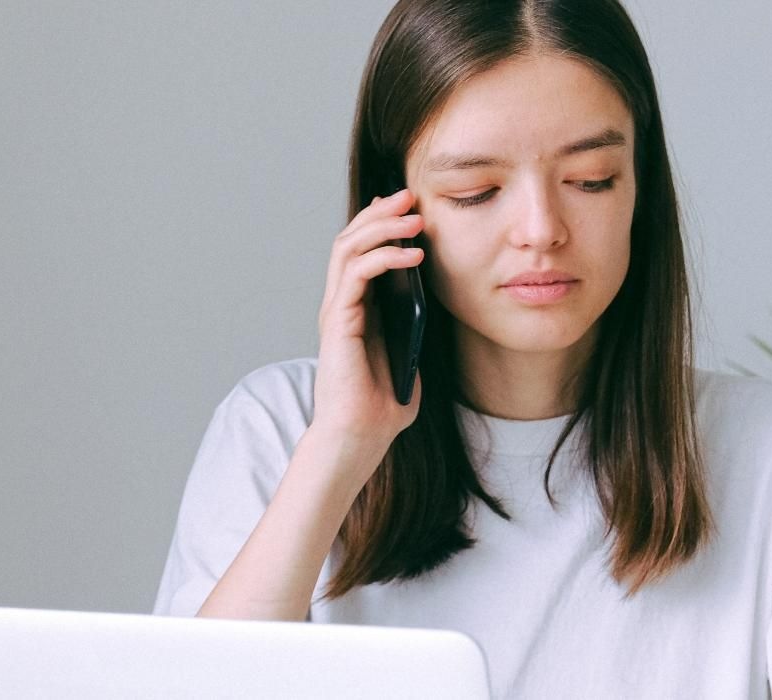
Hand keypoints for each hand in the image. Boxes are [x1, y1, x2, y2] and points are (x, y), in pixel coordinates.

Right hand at [310, 186, 425, 467]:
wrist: (361, 436)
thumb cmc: (384, 404)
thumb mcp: (410, 352)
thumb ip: (414, 325)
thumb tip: (434, 297)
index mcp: (356, 308)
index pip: (360, 251)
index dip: (381, 223)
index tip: (410, 205)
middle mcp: (341, 303)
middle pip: (351, 239)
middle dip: (380, 213)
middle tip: (409, 195)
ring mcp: (337, 311)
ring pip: (348, 248)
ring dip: (381, 226)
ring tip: (413, 215)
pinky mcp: (339, 322)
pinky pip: (357, 275)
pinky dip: (384, 257)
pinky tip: (413, 254)